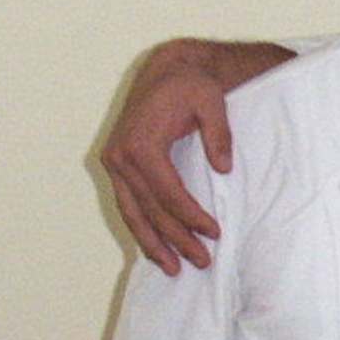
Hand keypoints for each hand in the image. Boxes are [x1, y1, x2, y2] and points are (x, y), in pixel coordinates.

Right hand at [101, 39, 290, 273]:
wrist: (168, 70)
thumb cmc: (191, 85)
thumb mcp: (212, 102)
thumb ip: (219, 134)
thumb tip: (224, 168)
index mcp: (141, 144)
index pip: (168, 194)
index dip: (191, 217)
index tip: (215, 234)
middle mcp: (121, 157)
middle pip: (150, 210)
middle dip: (176, 239)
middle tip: (202, 262)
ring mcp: (115, 162)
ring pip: (133, 213)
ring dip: (153, 243)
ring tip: (173, 269)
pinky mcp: (118, 165)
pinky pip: (129, 203)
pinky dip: (141, 227)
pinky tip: (155, 248)